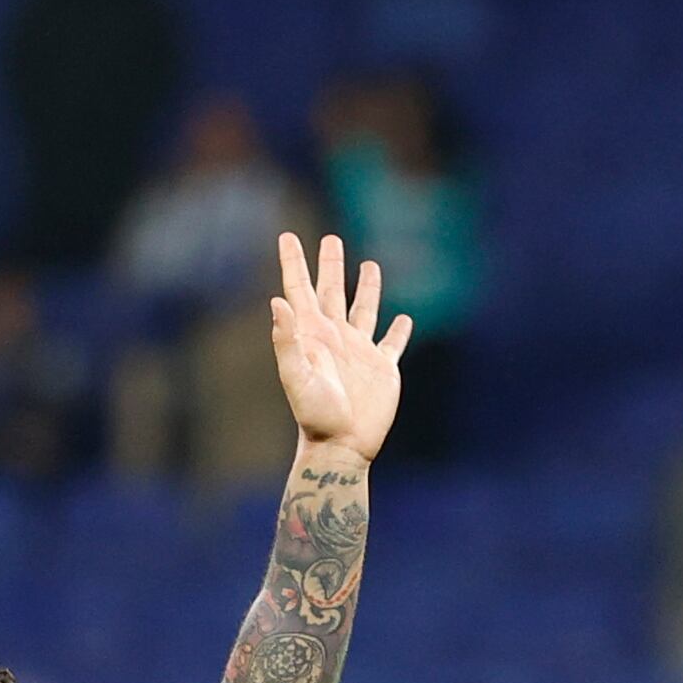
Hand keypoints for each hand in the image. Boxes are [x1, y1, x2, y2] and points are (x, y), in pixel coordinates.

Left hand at [268, 233, 409, 456]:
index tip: (287, 235)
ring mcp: (359, 351)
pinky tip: (404, 319)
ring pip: (364, 309)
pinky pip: (392, 343)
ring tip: (370, 265)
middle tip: (330, 239)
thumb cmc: (315, 416)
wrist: (342, 446)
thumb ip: (286, 340)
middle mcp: (334, 337)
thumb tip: (278, 301)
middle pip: (332, 290)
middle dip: (330, 264)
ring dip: (367, 288)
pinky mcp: (382, 368)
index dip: (293, 262)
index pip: (299, 289)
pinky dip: (399, 330)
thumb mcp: (296, 377)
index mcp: (311, 334)